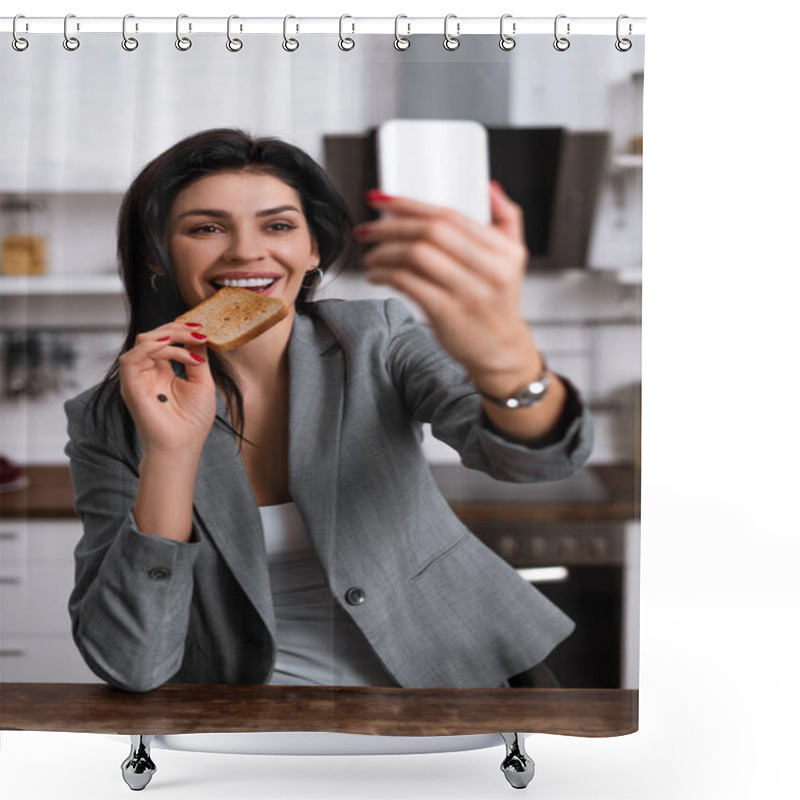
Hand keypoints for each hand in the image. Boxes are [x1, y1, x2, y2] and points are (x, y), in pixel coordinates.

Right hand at [118, 322, 216, 455]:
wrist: (182, 446)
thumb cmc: (192, 421)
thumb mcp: (201, 383)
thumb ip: (197, 357)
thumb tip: (198, 334)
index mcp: (162, 371)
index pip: (165, 340)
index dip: (181, 330)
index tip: (202, 328)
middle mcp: (147, 372)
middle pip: (153, 336)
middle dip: (176, 328)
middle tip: (198, 330)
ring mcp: (137, 378)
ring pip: (142, 342)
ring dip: (168, 335)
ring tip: (190, 339)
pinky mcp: (130, 386)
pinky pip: (131, 358)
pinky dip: (152, 347)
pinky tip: (173, 348)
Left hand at [358, 183, 541, 384]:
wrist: (501, 352)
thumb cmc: (497, 305)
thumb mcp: (514, 258)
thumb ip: (507, 219)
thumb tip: (491, 188)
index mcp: (502, 251)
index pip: (450, 215)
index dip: (410, 204)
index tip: (382, 200)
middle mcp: (489, 269)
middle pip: (431, 231)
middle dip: (391, 225)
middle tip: (369, 229)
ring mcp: (468, 292)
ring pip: (416, 255)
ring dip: (385, 251)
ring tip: (371, 255)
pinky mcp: (448, 314)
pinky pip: (408, 283)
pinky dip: (386, 275)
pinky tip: (377, 275)